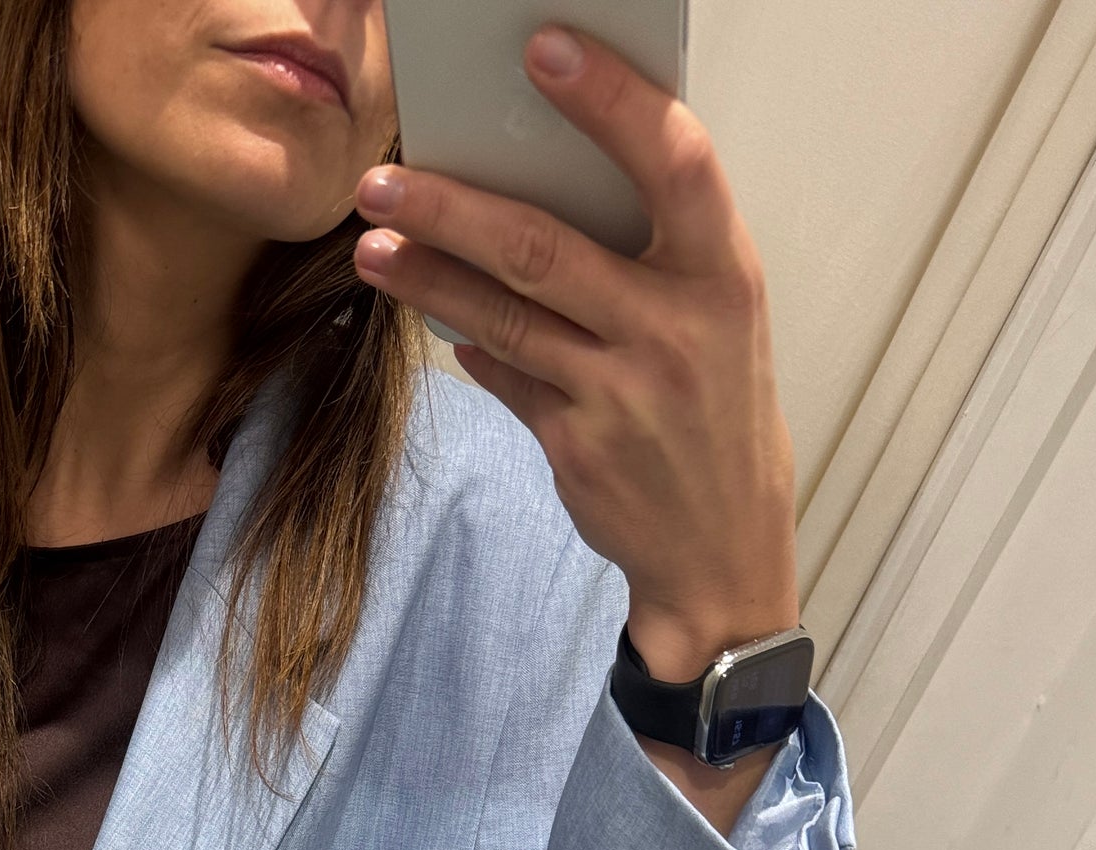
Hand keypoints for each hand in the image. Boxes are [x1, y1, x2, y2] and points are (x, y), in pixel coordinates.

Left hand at [353, 27, 799, 829]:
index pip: (674, 159)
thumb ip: (648, 258)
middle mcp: (676, 326)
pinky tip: (432, 319)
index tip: (545, 49)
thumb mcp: (715, 322)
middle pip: (544, 245)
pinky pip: (505, 374)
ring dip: (427, 276)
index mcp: (724, 272)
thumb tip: (538, 190)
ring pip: (503, 314)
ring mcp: (622, 390)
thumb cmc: (714, 415)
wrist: (722, 552)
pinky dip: (468, 343)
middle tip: (381, 175)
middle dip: (451, 205)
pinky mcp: (577, 443)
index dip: (611, 100)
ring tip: (371, 244)